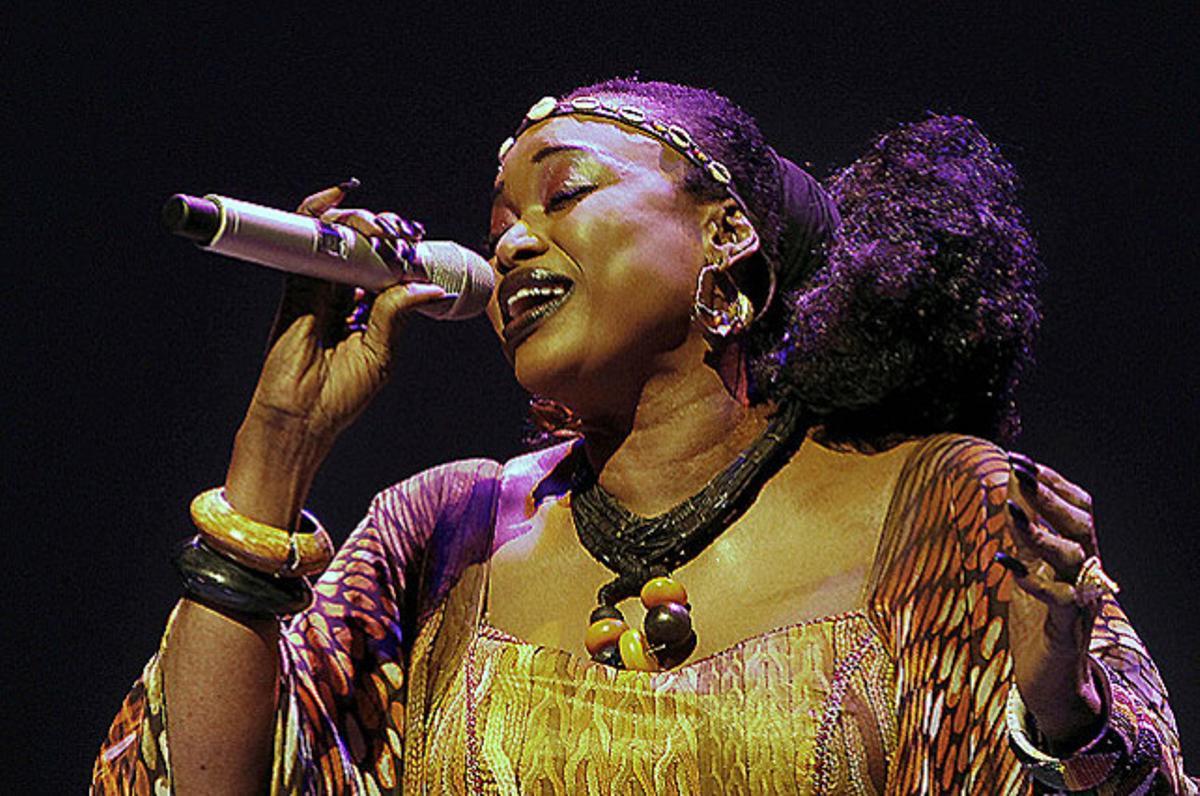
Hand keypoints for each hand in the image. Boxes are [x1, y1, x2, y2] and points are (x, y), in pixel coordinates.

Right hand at [225, 182, 450, 524]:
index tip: (415, 237)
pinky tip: (334, 200)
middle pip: (359, 247)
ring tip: (377, 223)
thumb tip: (430, 286)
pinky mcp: (293, 286)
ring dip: (356, 221)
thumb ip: (396, 313)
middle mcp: (340, 296)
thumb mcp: (381, 353)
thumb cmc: (340, 396)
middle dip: (380, 230)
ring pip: (334, 239)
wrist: (300, 418)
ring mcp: (316, 288)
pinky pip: (303, 242)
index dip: (397, 249)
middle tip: (398, 229)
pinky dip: (315, 215)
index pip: (382, 268)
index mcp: (365, 312)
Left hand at [996, 452, 1112, 753]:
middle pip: (1082, 525)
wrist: (1051, 680)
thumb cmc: (1038, 620)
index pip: (1079, 507)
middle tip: (1018, 471)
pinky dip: (1032, 579)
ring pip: (1073, 558)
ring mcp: (1078, 600)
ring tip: (1008, 512)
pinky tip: (1005, 561)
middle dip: (1050, 496)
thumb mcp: (1029, 566)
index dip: (1052, 482)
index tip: (1019, 459)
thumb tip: (1009, 484)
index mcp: (1078, 554)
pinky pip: (1057, 599)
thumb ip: (1024, 531)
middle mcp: (1085, 573)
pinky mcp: (1065, 629)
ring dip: (1039, 532)